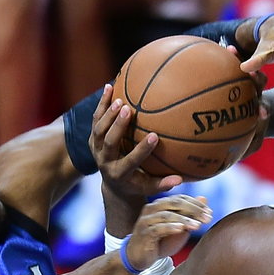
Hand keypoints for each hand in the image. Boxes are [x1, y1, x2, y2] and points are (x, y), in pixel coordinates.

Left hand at [90, 84, 183, 199]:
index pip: (130, 161)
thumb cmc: (138, 184)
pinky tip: (109, 87)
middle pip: (109, 142)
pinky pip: (95, 119)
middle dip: (118, 126)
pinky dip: (101, 104)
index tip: (155, 136)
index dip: (142, 149)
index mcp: (119, 173)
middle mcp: (105, 161)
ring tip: (118, 98)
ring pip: (98, 130)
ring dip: (107, 114)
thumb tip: (181, 179)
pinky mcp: (92, 139)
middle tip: (128, 109)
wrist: (114, 185)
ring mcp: (96, 150)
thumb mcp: (149, 187)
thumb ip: (163, 183)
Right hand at [124, 194, 211, 269]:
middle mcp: (152, 208)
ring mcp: (146, 220)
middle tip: (208, 217)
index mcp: (161, 204)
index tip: (210, 212)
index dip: (196, 204)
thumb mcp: (178, 228)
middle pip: (175, 203)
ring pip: (167, 215)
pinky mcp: (143, 233)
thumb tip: (204, 198)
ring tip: (197, 226)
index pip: (181, 198)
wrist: (139, 257)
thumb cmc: (160, 241)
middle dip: (193, 209)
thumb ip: (189, 214)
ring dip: (184, 220)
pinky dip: (170, 228)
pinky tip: (181, 230)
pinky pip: (157, 228)